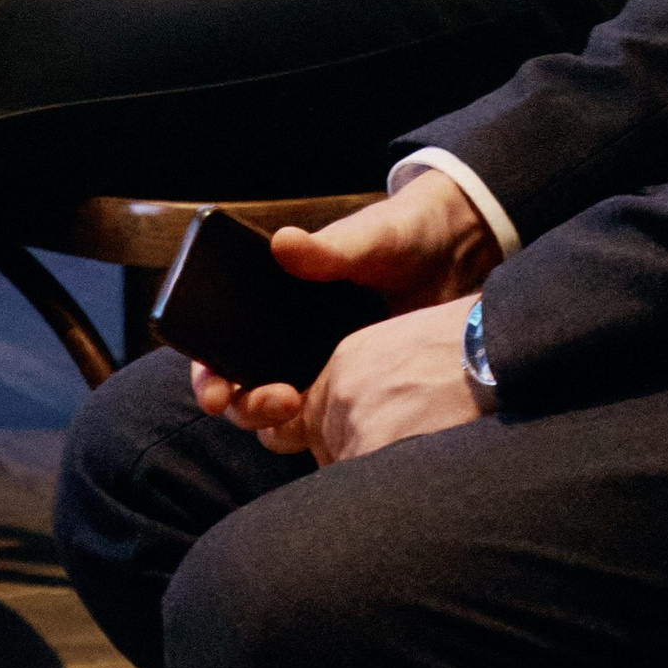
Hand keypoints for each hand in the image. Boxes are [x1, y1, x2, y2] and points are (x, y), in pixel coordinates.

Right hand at [189, 169, 502, 455]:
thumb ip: (328, 248)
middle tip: (278, 401)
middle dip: (246, 407)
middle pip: (243, 393)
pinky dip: (327, 432)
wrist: (459, 255)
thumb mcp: (366, 238)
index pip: (219, 348)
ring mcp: (322, 371)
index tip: (216, 390)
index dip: (208, 375)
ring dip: (281, 425)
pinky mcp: (357, 390)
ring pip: (281, 420)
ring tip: (306, 411)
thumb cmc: (399, 235)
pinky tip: (345, 426)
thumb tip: (283, 244)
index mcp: (271, 304)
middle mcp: (287, 343)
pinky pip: (331, 425)